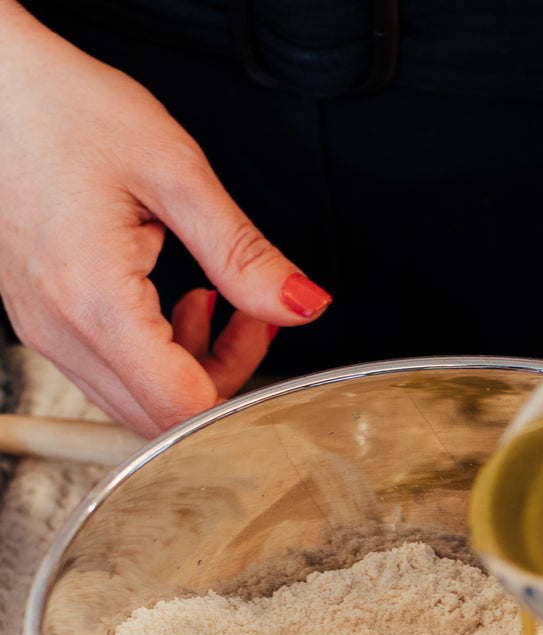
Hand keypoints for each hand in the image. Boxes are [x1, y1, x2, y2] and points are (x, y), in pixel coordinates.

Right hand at [0, 1, 330, 435]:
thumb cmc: (64, 110)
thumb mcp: (175, 173)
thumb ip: (243, 255)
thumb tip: (302, 305)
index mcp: (94, 301)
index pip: (182, 408)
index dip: (240, 388)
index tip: (263, 333)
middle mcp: (61, 331)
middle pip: (161, 418)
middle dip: (222, 379)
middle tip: (249, 314)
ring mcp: (45, 333)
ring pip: (137, 402)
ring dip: (190, 369)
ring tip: (211, 299)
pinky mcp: (42, 324)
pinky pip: (112, 373)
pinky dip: (155, 356)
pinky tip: (169, 303)